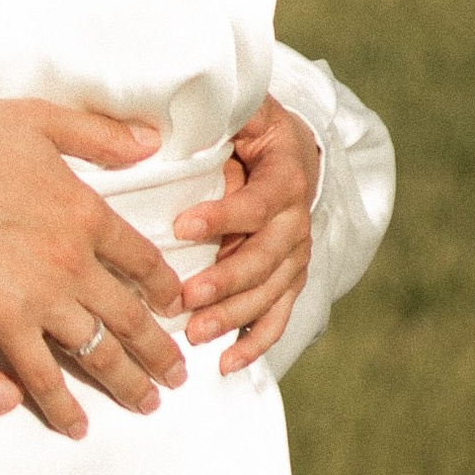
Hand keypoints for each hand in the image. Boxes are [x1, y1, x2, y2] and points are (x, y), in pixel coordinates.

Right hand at [0, 98, 184, 436]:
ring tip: (148, 403)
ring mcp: (40, 298)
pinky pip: (42, 375)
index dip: (164, 288)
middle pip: (131, 316)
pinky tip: (77, 427)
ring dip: (129, 381)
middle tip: (178, 375)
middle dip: (160, 349)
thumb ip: (99, 135)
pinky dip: (63, 405)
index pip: (142, 260)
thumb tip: (150, 141)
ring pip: (99, 351)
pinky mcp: (0, 324)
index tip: (175, 308)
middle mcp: (74, 262)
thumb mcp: (41, 118)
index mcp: (86, 212)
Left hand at [175, 105, 319, 373]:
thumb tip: (176, 119)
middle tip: (183, 298)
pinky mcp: (290, 279)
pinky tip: (227, 362)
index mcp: (285, 177)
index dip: (222, 217)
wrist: (296, 154)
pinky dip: (255, 343)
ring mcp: (296, 256)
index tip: (181, 226)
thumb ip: (221, 116)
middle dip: (224, 282)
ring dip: (232, 316)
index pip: (257, 204)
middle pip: (264, 259)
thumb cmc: (255, 131)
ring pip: (269, 294)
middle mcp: (297, 221)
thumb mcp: (246, 111)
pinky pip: (277, 317)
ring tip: (194, 334)